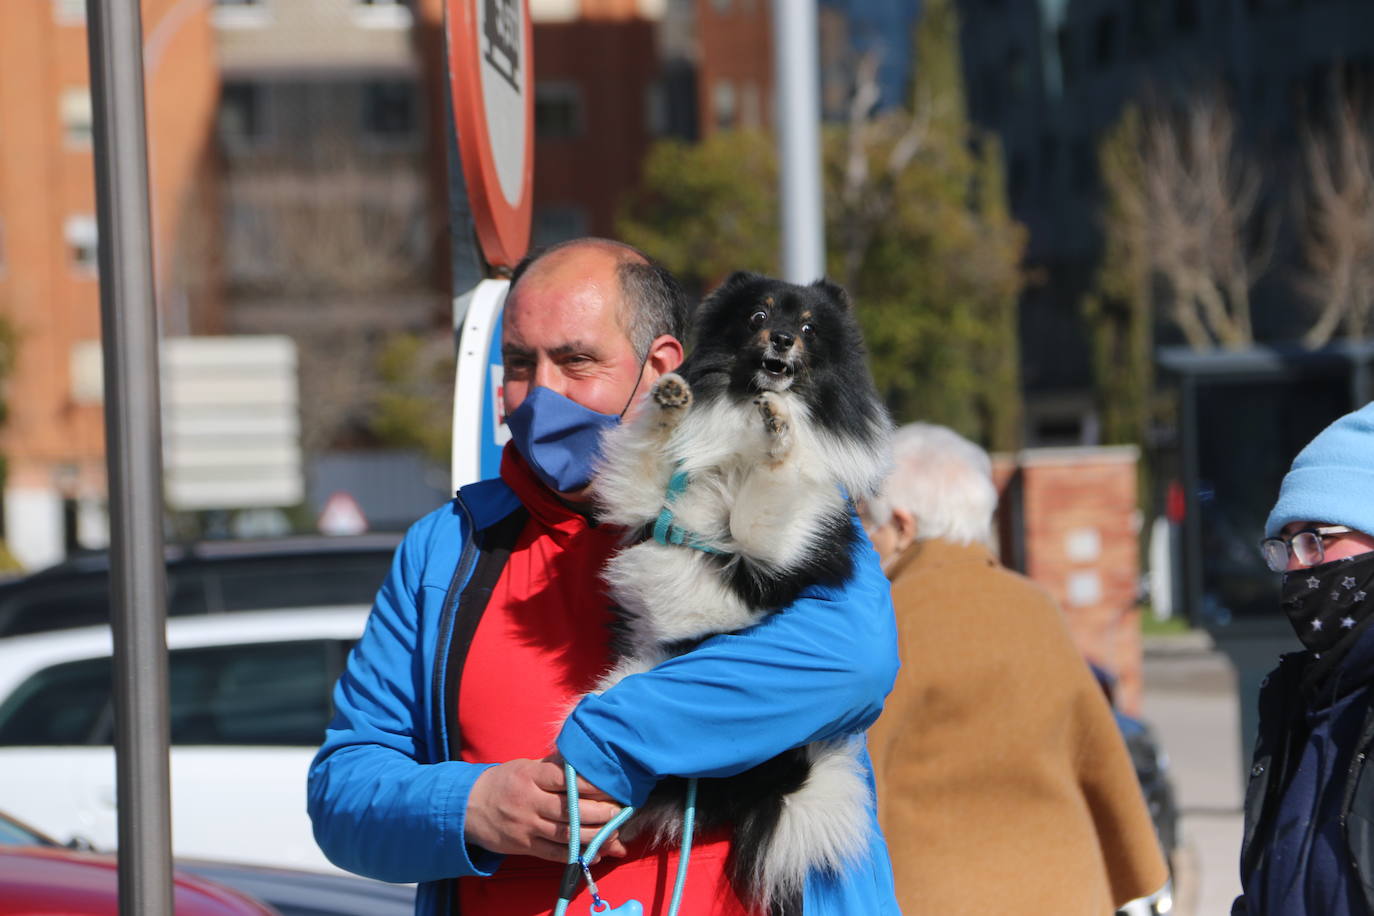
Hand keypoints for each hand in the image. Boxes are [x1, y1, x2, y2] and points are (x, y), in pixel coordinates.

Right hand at [464, 758, 628, 862]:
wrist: (467, 807)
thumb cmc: (504, 782)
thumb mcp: (525, 765)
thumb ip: (554, 765)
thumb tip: (585, 758)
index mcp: (531, 776)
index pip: (565, 779)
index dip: (591, 784)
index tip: (612, 785)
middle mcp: (530, 802)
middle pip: (572, 810)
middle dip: (602, 812)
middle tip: (621, 811)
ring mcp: (527, 826)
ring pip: (568, 835)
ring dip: (596, 837)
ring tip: (616, 834)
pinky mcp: (525, 846)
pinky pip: (556, 854)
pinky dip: (578, 855)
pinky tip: (597, 853)